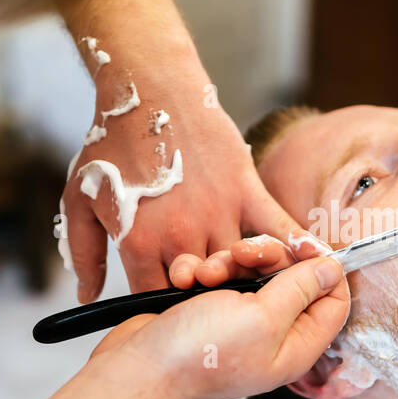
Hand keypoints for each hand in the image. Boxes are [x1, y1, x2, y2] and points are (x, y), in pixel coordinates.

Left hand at [54, 0, 326, 302]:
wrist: (149, 90)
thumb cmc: (113, 144)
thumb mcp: (80, 201)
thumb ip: (84, 254)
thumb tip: (86, 298)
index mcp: (140, 243)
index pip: (156, 298)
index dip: (161, 308)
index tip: (166, 307)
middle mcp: (182, 235)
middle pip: (203, 291)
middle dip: (204, 300)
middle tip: (207, 300)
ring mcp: (218, 214)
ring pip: (241, 268)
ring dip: (245, 282)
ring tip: (250, 293)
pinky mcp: (246, 190)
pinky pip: (278, 228)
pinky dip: (298, 249)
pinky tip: (317, 267)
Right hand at [92, 251, 349, 398]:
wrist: (138, 370)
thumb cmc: (199, 357)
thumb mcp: (263, 317)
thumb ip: (300, 289)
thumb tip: (332, 269)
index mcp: (296, 344)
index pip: (333, 302)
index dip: (323, 269)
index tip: (301, 245)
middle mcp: (271, 333)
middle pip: (291, 277)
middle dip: (266, 257)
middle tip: (242, 253)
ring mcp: (238, 322)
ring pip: (250, 271)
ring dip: (227, 263)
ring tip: (204, 275)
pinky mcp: (208, 309)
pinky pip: (216, 276)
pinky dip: (199, 272)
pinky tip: (185, 279)